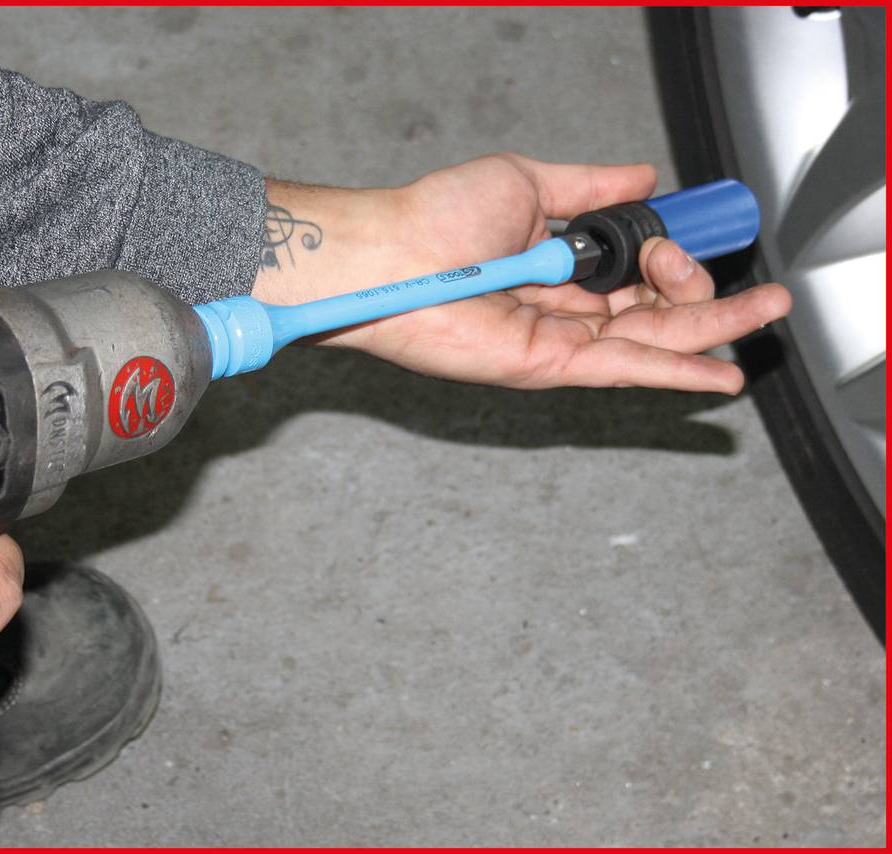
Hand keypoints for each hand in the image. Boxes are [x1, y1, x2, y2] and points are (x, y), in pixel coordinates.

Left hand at [252, 154, 790, 393]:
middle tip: (765, 295)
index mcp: (560, 264)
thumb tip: (644, 178)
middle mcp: (563, 307)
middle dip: (713, 303)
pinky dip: (675, 373)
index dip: (675, 256)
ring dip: (712, 331)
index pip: (639, 269)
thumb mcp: (526, 183)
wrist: (392, 257)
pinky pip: (624, 369)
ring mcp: (558, 341)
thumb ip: (590, 187)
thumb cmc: (436, 219)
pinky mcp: (548, 366)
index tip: (699, 237)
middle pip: (656, 312)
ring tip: (765, 316)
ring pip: (652, 341)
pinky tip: (720, 372)